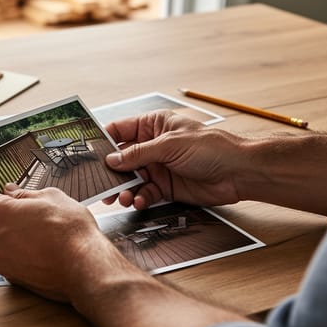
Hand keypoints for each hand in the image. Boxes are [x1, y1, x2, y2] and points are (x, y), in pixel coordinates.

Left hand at [0, 180, 103, 301]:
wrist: (85, 267)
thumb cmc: (70, 232)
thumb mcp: (49, 197)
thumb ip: (23, 193)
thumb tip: (12, 192)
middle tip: (20, 205)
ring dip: (5, 231)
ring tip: (33, 227)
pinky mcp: (8, 275)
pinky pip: (4, 255)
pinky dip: (14, 249)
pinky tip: (35, 245)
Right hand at [103, 111, 246, 208]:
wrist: (239, 173)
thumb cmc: (212, 148)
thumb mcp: (169, 146)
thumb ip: (138, 154)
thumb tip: (112, 159)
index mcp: (153, 125)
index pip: (120, 130)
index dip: (103, 141)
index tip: (87, 153)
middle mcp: (153, 146)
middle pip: (122, 158)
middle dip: (112, 172)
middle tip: (101, 184)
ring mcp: (159, 167)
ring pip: (131, 178)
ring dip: (125, 189)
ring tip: (123, 198)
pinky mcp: (166, 186)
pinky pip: (145, 193)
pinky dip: (140, 198)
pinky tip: (140, 201)